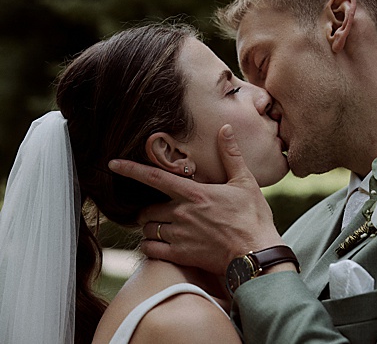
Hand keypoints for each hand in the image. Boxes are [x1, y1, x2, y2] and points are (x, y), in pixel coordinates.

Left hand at [108, 124, 282, 274]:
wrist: (256, 253)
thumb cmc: (253, 218)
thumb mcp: (245, 182)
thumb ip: (231, 155)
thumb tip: (225, 128)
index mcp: (194, 193)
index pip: (155, 177)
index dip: (131, 170)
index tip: (113, 164)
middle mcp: (181, 213)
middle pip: (147, 209)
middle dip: (149, 211)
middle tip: (160, 212)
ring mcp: (179, 236)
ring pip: (148, 230)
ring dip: (151, 229)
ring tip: (163, 229)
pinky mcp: (180, 255)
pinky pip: (150, 250)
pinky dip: (150, 247)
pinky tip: (159, 246)